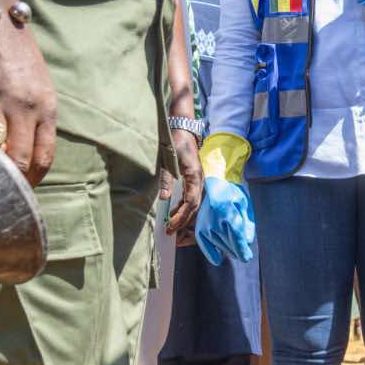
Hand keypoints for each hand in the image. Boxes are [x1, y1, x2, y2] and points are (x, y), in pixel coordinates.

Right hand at [0, 18, 57, 185]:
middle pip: (19, 160)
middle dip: (8, 182)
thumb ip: (35, 122)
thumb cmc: (17, 58)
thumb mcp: (40, 89)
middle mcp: (23, 106)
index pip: (44, 159)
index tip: (19, 192)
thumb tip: (25, 161)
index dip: (31, 182)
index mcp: (46, 108)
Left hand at [162, 129, 203, 245]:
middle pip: (195, 209)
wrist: (183, 130)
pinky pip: (192, 201)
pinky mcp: (193, 182)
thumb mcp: (169, 160)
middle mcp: (200, 182)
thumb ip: (166, 179)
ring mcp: (198, 182)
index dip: (181, 216)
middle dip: (183, 223)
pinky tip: (174, 216)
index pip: (192, 203)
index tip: (170, 225)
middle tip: (170, 234)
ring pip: (195, 207)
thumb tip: (165, 198)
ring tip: (173, 229)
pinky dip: (184, 211)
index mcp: (196, 177)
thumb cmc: (176, 142)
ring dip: (185, 219)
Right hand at [195, 176, 254, 265]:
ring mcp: (205, 225)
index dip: (242, 249)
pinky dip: (211, 254)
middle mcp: (214, 220)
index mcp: (227, 212)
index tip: (246, 258)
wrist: (213, 185)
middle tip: (245, 255)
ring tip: (235, 247)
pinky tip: (218, 260)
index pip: (236, 236)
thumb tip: (247, 242)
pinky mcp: (199, 228)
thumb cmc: (232, 194)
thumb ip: (247, 223)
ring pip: (220, 245)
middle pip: (229, 243)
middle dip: (238, 250)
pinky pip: (205, 245)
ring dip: (229, 249)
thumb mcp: (244, 205)